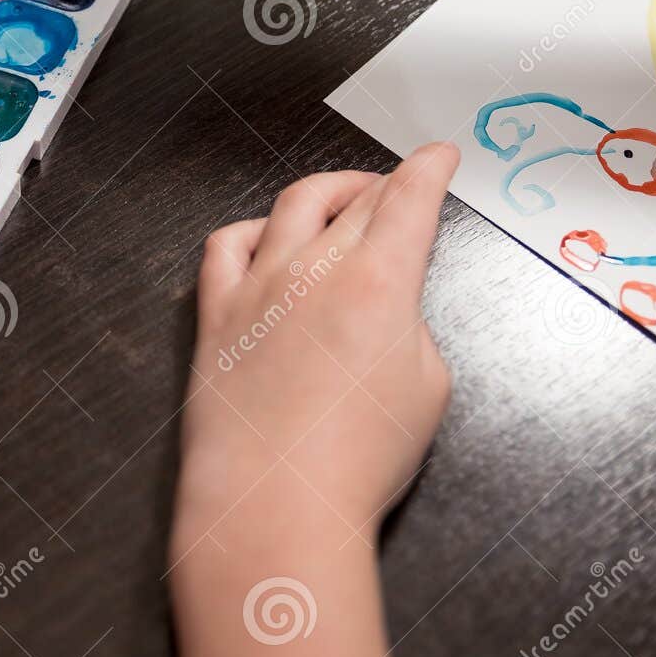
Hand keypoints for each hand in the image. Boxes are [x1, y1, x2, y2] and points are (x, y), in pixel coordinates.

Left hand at [168, 145, 458, 656]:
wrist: (274, 502)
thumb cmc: (359, 459)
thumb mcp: (429, 387)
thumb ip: (410, 328)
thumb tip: (387, 313)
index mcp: (379, 281)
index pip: (409, 199)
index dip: (429, 168)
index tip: (439, 154)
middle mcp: (314, 269)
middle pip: (355, 200)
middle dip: (385, 184)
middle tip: (400, 186)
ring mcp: (257, 287)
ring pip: (290, 206)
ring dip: (325, 193)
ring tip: (341, 202)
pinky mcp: (216, 316)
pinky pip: (226, 247)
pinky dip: (252, 231)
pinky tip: (265, 240)